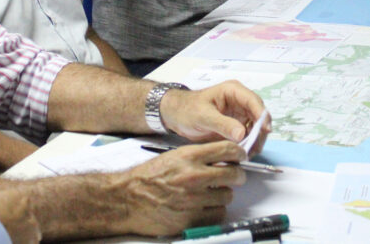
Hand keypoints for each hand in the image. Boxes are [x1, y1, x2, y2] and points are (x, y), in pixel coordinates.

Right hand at [118, 141, 246, 234]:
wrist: (128, 198)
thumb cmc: (149, 177)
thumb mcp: (174, 157)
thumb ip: (199, 157)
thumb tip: (223, 159)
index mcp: (189, 157)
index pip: (226, 150)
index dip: (238, 153)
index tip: (240, 157)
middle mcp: (193, 176)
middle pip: (233, 174)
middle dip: (237, 175)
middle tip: (234, 177)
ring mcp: (193, 200)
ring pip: (227, 196)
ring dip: (223, 195)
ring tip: (212, 193)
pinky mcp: (191, 219)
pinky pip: (218, 215)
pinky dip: (215, 211)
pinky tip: (206, 207)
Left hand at [161, 81, 270, 154]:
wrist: (176, 116)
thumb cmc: (187, 109)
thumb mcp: (203, 116)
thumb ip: (222, 124)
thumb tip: (242, 134)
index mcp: (233, 91)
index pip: (254, 101)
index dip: (262, 115)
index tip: (265, 130)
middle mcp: (240, 102)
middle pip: (259, 116)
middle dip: (259, 132)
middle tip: (255, 149)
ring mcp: (239, 114)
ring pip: (256, 128)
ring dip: (255, 141)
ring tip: (247, 154)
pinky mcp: (236, 127)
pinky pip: (248, 136)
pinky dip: (247, 145)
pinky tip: (242, 154)